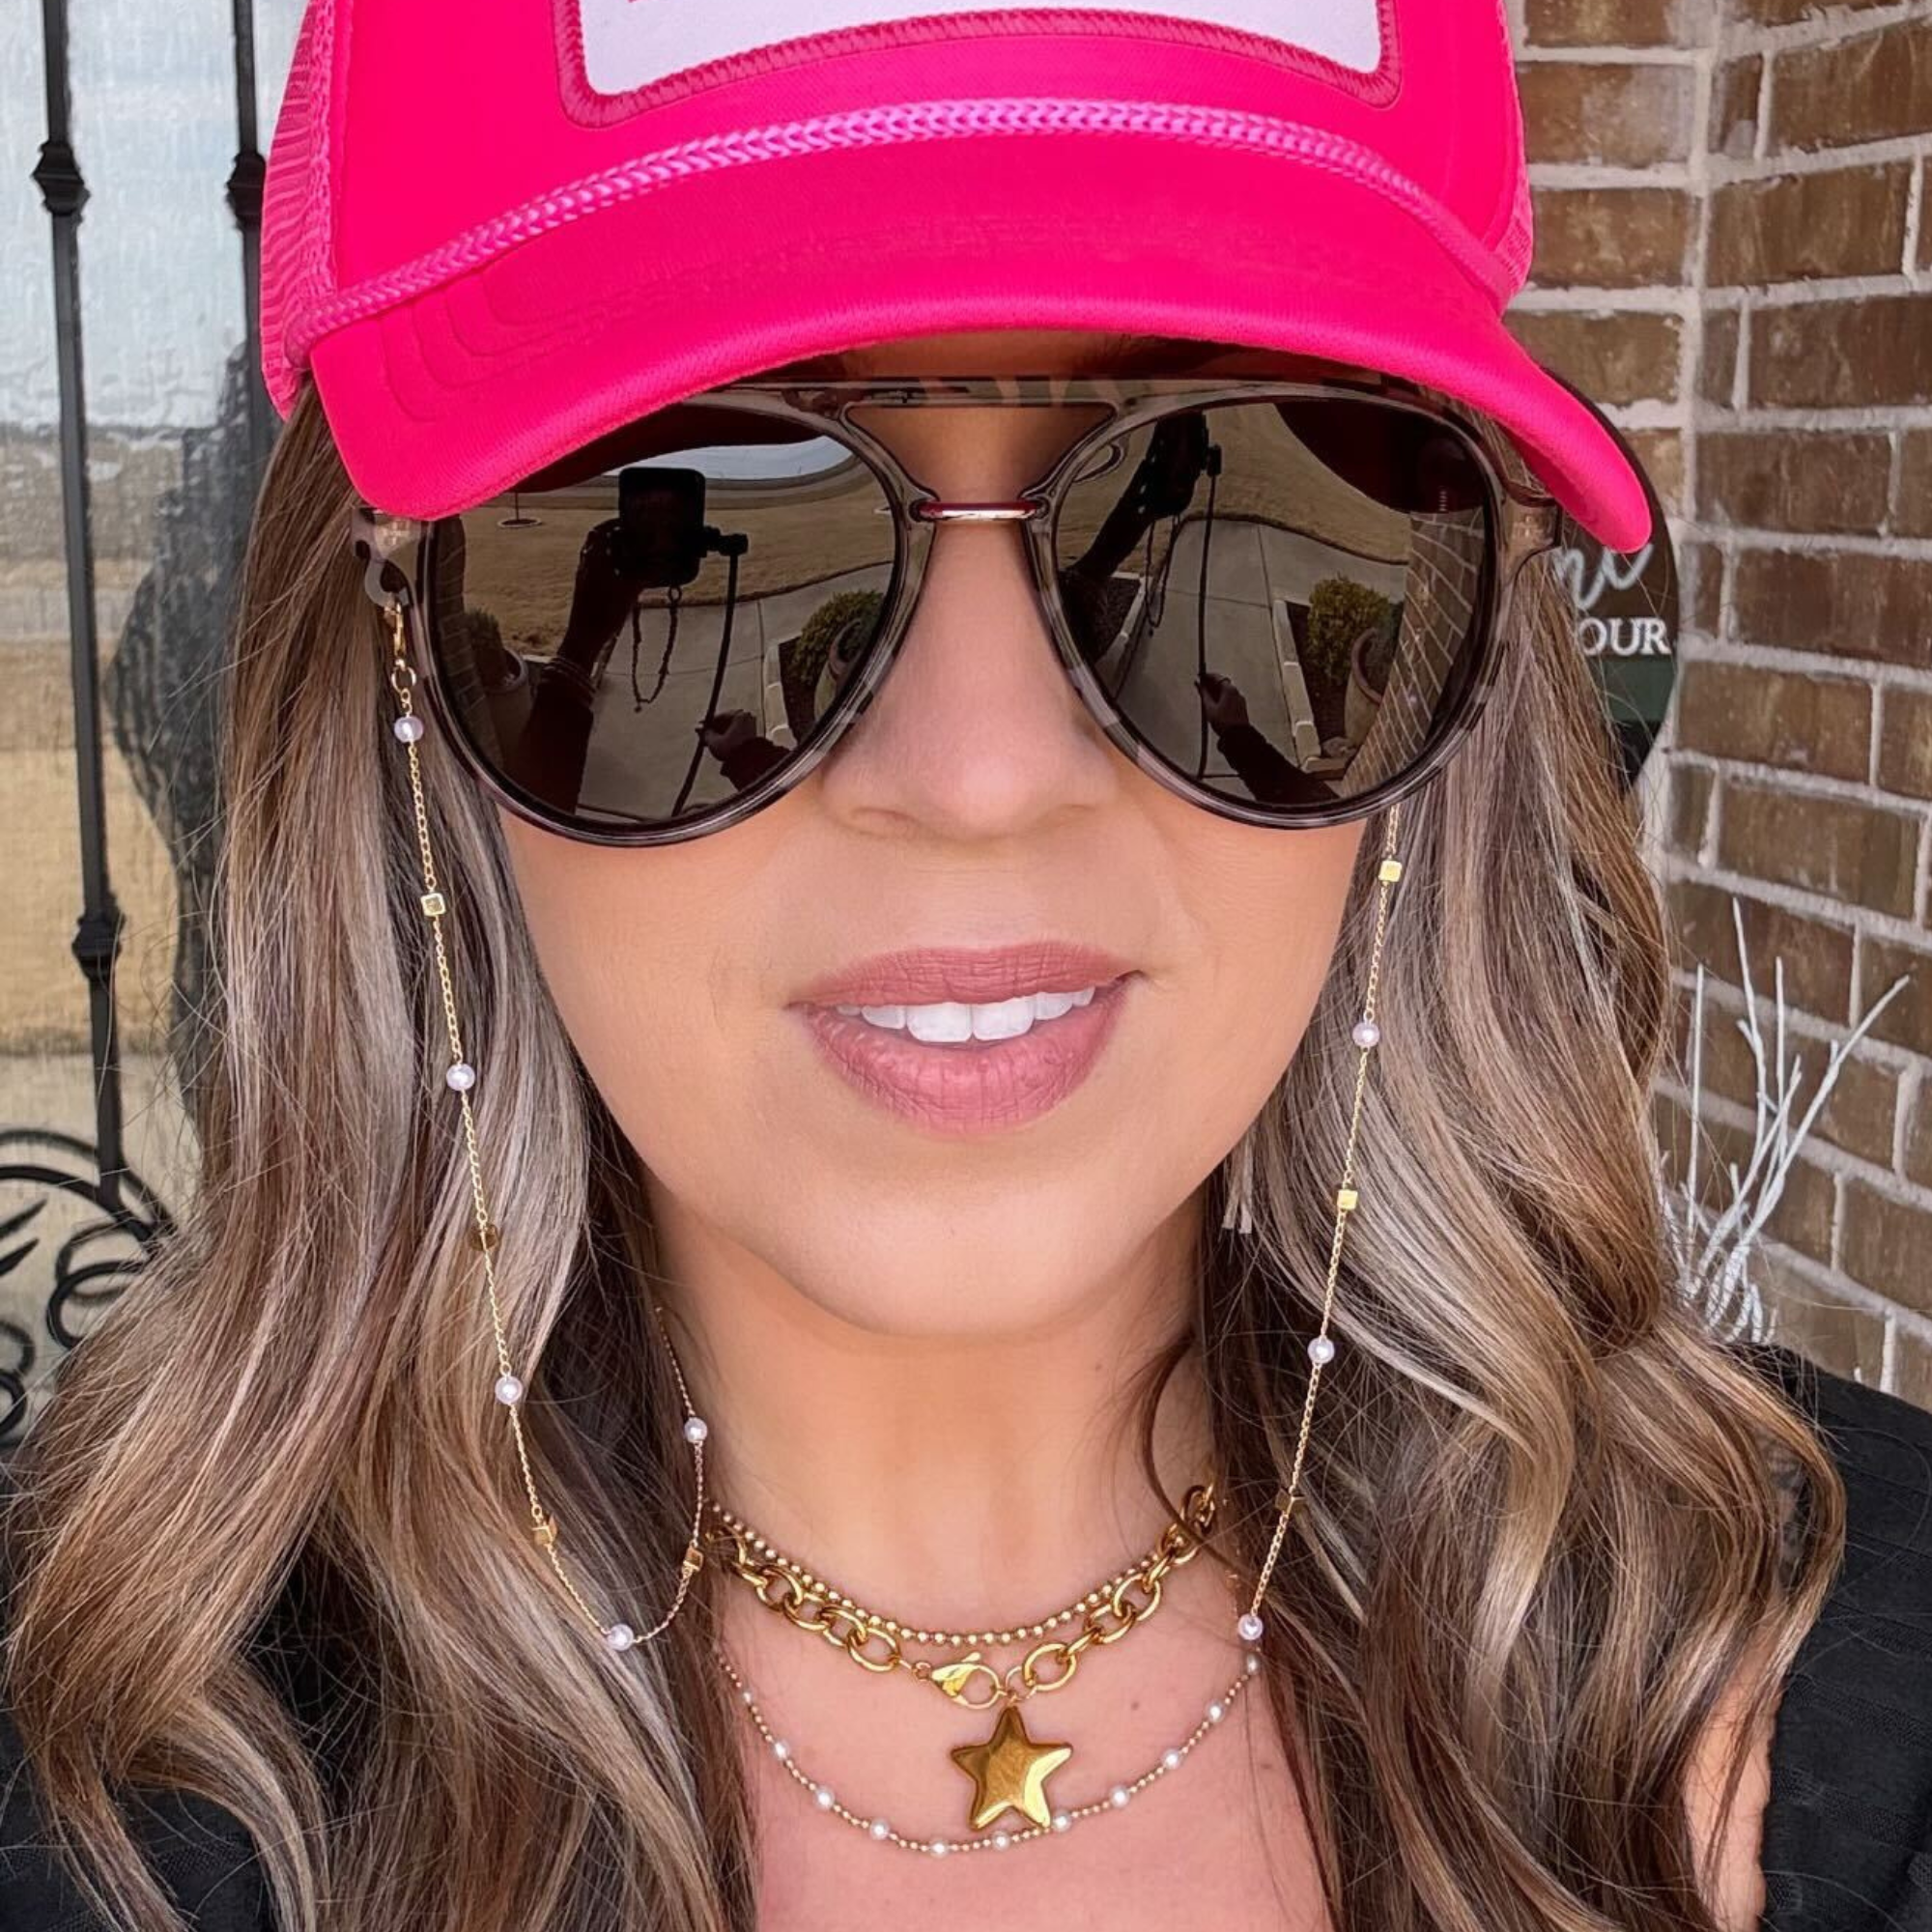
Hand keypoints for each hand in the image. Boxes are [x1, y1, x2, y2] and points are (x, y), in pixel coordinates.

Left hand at [556, 518, 651, 665]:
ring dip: (609, 551)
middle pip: (596, 541)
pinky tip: (620, 575)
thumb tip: (662, 563)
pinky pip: (594, 568)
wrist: (584, 636)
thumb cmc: (605, 612)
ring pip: (594, 555)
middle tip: (628, 537)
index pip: (600, 531)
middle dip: (611, 536)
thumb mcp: (630, 591)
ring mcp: (582, 576)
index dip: (613, 523)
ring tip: (627, 554)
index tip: (626, 522)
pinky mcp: (583, 588)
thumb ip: (645, 574)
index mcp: (594, 559)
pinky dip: (607, 564)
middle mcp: (585, 564)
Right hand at [697, 709, 758, 756]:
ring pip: (730, 729)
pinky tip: (719, 745)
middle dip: (713, 730)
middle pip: (725, 723)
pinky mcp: (752, 736)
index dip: (707, 724)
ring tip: (709, 743)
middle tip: (703, 736)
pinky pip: (736, 734)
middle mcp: (747, 718)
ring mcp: (751, 727)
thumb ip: (706, 733)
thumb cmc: (732, 751)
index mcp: (739, 715)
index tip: (699, 728)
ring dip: (719, 735)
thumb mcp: (714, 742)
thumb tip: (698, 728)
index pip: (720, 717)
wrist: (749, 764)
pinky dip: (728, 739)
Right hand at [1196, 671, 1249, 730]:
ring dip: (1216, 692)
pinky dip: (1222, 698)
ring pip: (1226, 691)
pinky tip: (1215, 705)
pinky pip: (1230, 698)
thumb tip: (1199, 685)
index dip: (1207, 676)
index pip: (1216, 677)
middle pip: (1222, 683)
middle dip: (1211, 684)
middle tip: (1201, 687)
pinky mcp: (1241, 707)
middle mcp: (1236, 692)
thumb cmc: (1224, 722)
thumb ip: (1203, 694)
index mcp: (1229, 689)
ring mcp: (1239, 699)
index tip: (1200, 677)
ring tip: (1206, 697)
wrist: (1237, 736)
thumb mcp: (1209, 707)